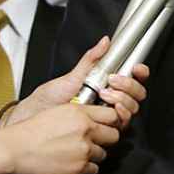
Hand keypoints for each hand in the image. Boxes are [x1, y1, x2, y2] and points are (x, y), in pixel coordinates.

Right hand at [3, 102, 120, 173]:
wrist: (14, 150)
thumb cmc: (29, 132)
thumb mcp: (57, 110)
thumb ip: (79, 112)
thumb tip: (93, 116)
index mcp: (80, 112)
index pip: (113, 115)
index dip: (110, 121)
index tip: (106, 124)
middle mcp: (86, 129)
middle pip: (114, 135)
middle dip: (106, 138)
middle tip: (94, 140)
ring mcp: (84, 149)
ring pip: (104, 153)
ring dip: (94, 154)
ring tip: (78, 152)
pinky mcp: (79, 168)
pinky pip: (95, 170)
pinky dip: (86, 169)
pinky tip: (73, 163)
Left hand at [7, 36, 148, 129]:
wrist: (33, 121)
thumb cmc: (48, 101)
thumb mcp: (70, 77)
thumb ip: (90, 60)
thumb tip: (105, 41)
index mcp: (105, 87)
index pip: (132, 79)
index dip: (139, 73)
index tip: (136, 67)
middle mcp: (109, 102)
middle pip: (137, 95)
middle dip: (129, 86)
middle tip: (112, 82)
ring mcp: (106, 117)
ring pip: (132, 110)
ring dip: (124, 100)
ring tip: (106, 95)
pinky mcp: (102, 132)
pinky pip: (121, 125)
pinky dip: (120, 115)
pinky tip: (111, 110)